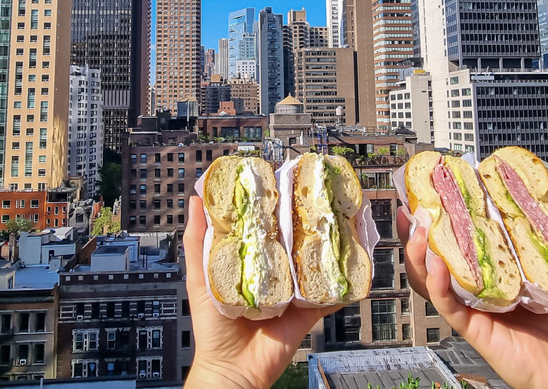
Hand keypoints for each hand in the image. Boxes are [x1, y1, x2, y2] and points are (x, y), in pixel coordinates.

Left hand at [184, 196, 339, 387]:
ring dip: (329, 245)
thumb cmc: (212, 328)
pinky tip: (354, 263)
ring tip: (341, 223)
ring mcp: (294, 289)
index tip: (283, 179)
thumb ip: (198, 242)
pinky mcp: (309, 309)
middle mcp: (274, 271)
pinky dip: (345, 283)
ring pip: (316, 262)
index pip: (265, 226)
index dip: (274, 204)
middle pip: (294, 240)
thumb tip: (193, 201)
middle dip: (307, 220)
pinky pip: (331, 295)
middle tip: (319, 198)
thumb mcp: (199, 278)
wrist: (233, 369)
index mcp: (250, 260)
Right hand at [397, 207, 547, 388]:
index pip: (460, 240)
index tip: (434, 194)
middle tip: (412, 210)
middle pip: (434, 256)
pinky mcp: (470, 325)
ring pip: (430, 279)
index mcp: (492, 270)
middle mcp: (474, 285)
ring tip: (418, 232)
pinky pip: (446, 303)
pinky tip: (436, 266)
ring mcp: (469, 304)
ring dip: (419, 255)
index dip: (443, 219)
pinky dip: (437, 284)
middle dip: (416, 233)